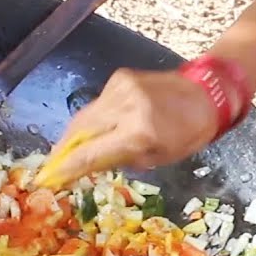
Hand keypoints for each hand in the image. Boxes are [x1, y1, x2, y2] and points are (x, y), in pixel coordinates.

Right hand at [34, 68, 217, 187]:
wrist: (206, 92)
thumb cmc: (188, 131)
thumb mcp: (159, 156)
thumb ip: (122, 159)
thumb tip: (87, 164)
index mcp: (139, 131)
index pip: (90, 152)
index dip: (67, 166)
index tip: (49, 178)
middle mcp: (125, 107)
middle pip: (79, 130)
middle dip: (62, 149)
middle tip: (52, 165)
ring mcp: (121, 88)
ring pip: (85, 114)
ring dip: (76, 133)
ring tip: (69, 150)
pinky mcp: (120, 77)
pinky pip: (99, 103)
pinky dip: (96, 117)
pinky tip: (101, 126)